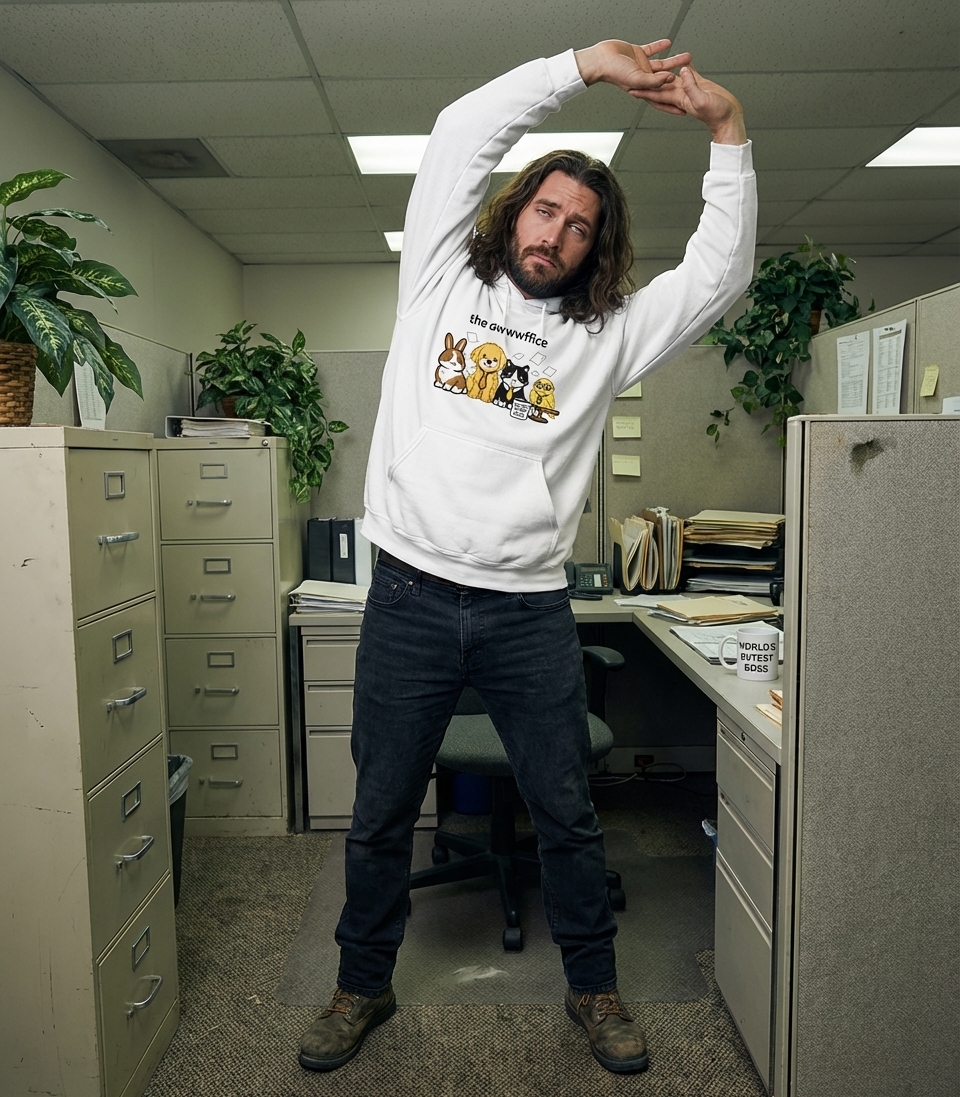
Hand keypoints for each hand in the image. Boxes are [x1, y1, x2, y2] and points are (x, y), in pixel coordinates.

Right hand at [575, 39, 691, 93]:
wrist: (601, 58)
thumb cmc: (614, 72)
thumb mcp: (637, 79)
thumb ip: (654, 80)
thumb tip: (670, 79)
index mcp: (643, 88)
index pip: (662, 98)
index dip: (673, 104)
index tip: (685, 107)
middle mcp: (643, 78)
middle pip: (666, 80)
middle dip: (680, 79)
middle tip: (693, 76)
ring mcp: (641, 66)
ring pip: (662, 64)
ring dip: (675, 61)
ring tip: (687, 56)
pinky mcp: (637, 53)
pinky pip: (652, 50)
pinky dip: (660, 47)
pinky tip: (668, 43)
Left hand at [632, 64, 746, 143]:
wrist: (729, 117)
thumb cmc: (716, 114)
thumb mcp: (701, 100)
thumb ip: (691, 86)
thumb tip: (681, 71)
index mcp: (678, 99)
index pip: (656, 94)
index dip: (643, 90)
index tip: (629, 86)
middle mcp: (681, 94)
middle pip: (660, 85)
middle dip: (648, 80)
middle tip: (636, 73)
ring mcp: (690, 88)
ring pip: (673, 76)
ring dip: (665, 69)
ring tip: (655, 60)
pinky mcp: (700, 84)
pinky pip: (688, 73)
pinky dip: (683, 66)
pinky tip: (679, 60)